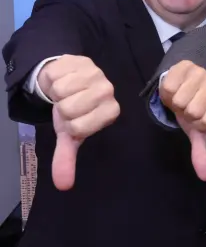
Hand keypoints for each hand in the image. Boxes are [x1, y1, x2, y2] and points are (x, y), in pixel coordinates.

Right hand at [37, 55, 120, 190]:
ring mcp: (98, 75)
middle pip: (68, 108)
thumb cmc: (72, 108)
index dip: (68, 124)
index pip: (78, 128)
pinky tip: (64, 77)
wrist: (66, 78)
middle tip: (68, 102)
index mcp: (110, 113)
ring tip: (67, 91)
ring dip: (58, 91)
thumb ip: (67, 158)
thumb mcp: (69, 134)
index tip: (74, 118)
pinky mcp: (83, 61)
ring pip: (63, 91)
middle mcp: (108, 93)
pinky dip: (55, 77)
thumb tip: (63, 186)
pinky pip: (58, 74)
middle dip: (62, 106)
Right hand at [159, 60, 205, 180]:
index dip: (197, 123)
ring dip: (175, 101)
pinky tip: (175, 86)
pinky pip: (169, 86)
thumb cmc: (192, 106)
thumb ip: (201, 152)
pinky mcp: (185, 64)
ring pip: (180, 99)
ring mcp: (202, 71)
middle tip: (187, 105)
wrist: (184, 80)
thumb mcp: (197, 129)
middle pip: (193, 111)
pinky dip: (167, 89)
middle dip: (184, 111)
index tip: (196, 117)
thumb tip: (205, 177)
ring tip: (181, 95)